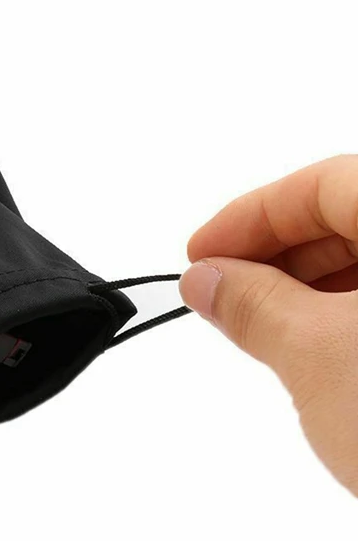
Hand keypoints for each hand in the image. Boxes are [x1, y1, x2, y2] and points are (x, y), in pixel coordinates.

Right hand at [180, 154, 357, 495]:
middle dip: (279, 254)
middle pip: (356, 214)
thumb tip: (206, 278)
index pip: (325, 184)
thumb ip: (251, 302)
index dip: (247, 217)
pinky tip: (320, 348)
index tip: (199, 256)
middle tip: (223, 295)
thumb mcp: (317, 357)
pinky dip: (353, 316)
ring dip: (313, 286)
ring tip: (264, 328)